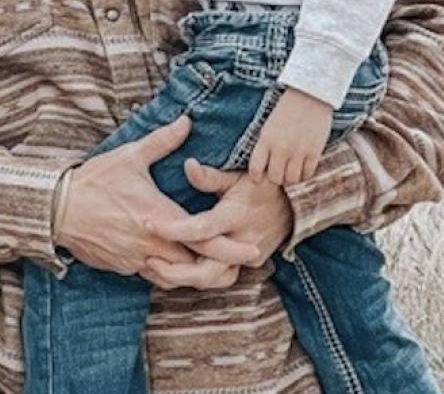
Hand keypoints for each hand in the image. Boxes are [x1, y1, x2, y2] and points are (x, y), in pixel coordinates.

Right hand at [58, 117, 246, 289]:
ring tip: (207, 265)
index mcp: (160, 217)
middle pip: (197, 268)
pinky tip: (168, 260)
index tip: (253, 250)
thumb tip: (186, 121)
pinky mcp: (122, 266)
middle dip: (219, 268)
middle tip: (237, 264)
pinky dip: (164, 271)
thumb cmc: (93, 181)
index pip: (206, 240)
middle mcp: (153, 243)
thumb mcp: (129, 156)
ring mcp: (136, 259)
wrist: (55, 208)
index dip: (232, 248)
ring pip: (175, 277)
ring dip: (191, 273)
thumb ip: (162, 142)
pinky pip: (150, 275)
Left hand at [147, 159, 293, 270]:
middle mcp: (244, 242)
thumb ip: (210, 176)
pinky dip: (198, 275)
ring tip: (156, 266)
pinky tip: (174, 269)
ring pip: (214, 278)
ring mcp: (250, 257)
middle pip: (208, 270)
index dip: (172, 229)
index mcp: (237, 216)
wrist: (296, 203)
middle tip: (148, 261)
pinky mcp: (251, 265)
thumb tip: (188, 166)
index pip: (201, 229)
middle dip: (177, 272)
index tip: (147, 223)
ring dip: (185, 277)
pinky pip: (221, 275)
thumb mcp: (237, 175)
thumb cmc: (260, 184)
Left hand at [249, 88, 332, 184]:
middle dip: (275, 178)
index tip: (257, 179)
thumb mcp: (269, 126)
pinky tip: (303, 167)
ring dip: (291, 178)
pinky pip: (308, 173)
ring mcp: (298, 151)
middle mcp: (281, 148)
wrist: (310, 96)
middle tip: (278, 173)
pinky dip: (304, 174)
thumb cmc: (286, 109)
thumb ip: (266, 145)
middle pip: (275, 178)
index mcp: (265, 140)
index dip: (256, 177)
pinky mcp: (315, 152)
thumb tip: (264, 164)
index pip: (256, 168)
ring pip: (292, 179)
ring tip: (291, 172)